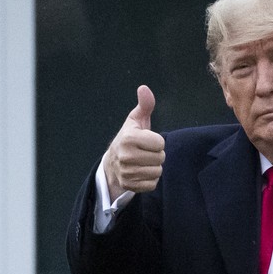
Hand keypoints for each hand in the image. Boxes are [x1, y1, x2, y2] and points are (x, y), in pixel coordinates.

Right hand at [104, 85, 165, 201]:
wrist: (112, 163)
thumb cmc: (129, 138)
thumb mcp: (136, 120)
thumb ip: (144, 105)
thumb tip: (144, 88)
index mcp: (128, 138)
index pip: (160, 143)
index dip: (156, 142)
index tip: (146, 141)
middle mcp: (125, 156)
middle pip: (161, 158)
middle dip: (156, 155)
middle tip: (144, 152)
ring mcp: (126, 173)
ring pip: (157, 171)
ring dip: (153, 167)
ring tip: (142, 162)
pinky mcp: (129, 186)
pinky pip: (152, 184)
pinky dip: (149, 180)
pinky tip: (140, 173)